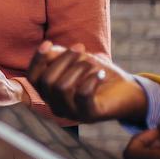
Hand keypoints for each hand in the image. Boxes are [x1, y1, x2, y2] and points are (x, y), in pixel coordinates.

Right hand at [27, 41, 145, 122]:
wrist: (127, 91)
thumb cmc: (98, 73)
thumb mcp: (77, 60)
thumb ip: (59, 55)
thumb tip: (47, 49)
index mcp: (49, 93)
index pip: (32, 78)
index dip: (37, 60)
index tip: (48, 43)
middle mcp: (56, 106)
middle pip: (47, 81)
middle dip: (63, 60)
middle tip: (80, 48)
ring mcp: (72, 113)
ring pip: (62, 87)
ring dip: (78, 68)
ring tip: (93, 63)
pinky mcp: (89, 115)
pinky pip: (83, 95)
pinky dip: (92, 79)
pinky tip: (100, 74)